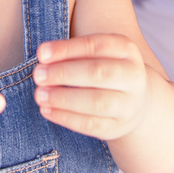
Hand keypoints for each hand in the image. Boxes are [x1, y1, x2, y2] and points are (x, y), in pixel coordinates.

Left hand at [32, 34, 147, 139]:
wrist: (135, 100)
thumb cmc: (105, 68)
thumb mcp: (97, 53)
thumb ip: (72, 52)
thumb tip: (43, 56)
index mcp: (126, 50)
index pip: (96, 46)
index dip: (67, 49)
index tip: (41, 54)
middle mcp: (133, 76)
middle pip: (98, 73)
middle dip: (63, 73)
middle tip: (38, 75)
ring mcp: (128, 104)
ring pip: (96, 102)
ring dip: (63, 98)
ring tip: (40, 94)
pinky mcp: (117, 127)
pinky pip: (91, 125)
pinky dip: (66, 118)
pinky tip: (47, 110)